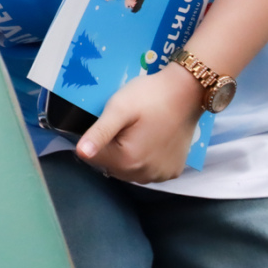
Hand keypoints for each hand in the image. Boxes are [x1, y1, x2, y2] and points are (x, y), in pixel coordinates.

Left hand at [76, 64, 205, 183]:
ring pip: (129, 171)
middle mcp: (144, 175)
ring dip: (126, 156)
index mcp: (128, 161)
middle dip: (110, 149)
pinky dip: (144, 159)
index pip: (94, 159)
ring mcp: (161, 176)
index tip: (106, 122)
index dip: (94, 139)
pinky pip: (148, 170)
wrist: (187, 91)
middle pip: (112, 167)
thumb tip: (80, 153)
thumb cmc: (150, 96)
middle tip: (123, 124)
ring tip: (135, 130)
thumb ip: (99, 133)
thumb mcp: (119, 108)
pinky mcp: (173, 171)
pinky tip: (149, 140)